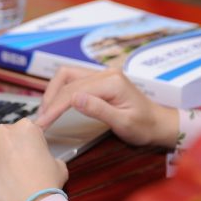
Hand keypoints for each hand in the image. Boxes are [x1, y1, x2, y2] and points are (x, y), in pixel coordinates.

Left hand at [0, 118, 67, 200]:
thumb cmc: (45, 185)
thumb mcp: (58, 163)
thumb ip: (46, 154)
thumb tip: (42, 158)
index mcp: (26, 127)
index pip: (21, 127)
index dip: (22, 141)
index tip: (23, 152)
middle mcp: (5, 131)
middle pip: (2, 130)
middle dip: (5, 143)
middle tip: (10, 160)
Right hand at [35, 67, 179, 148]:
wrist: (159, 123)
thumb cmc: (144, 127)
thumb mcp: (123, 123)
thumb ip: (98, 110)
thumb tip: (73, 99)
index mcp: (111, 81)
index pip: (73, 90)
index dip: (55, 107)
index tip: (42, 124)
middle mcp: (105, 72)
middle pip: (67, 78)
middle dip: (50, 99)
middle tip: (41, 120)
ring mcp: (103, 74)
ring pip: (68, 75)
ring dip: (53, 91)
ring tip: (46, 112)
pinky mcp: (101, 79)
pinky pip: (75, 79)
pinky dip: (61, 90)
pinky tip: (56, 104)